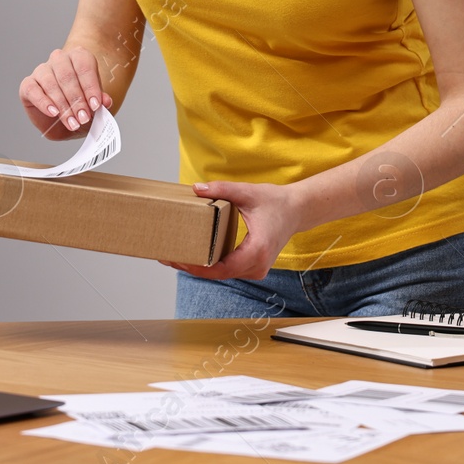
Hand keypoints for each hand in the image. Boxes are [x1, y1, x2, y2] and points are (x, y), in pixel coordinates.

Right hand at [19, 46, 112, 140]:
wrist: (64, 116)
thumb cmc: (81, 104)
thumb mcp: (94, 105)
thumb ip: (100, 100)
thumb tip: (106, 101)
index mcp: (79, 57)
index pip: (84, 67)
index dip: (91, 87)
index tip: (96, 105)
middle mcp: (59, 59)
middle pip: (67, 76)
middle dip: (77, 100)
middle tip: (83, 118)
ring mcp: (42, 70)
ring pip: (51, 84)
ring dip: (63, 106)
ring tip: (72, 122)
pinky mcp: (28, 84)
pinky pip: (33, 90)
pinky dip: (43, 103)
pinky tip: (53, 112)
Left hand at [160, 180, 305, 280]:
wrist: (297, 210)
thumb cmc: (276, 202)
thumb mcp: (247, 192)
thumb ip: (221, 189)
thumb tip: (195, 189)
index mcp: (257, 250)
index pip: (221, 268)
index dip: (197, 267)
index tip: (178, 260)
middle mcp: (257, 266)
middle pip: (218, 274)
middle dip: (191, 267)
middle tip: (167, 256)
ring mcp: (256, 269)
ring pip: (221, 274)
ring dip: (199, 267)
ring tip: (175, 256)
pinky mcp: (253, 267)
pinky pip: (227, 270)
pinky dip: (210, 264)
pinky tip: (193, 255)